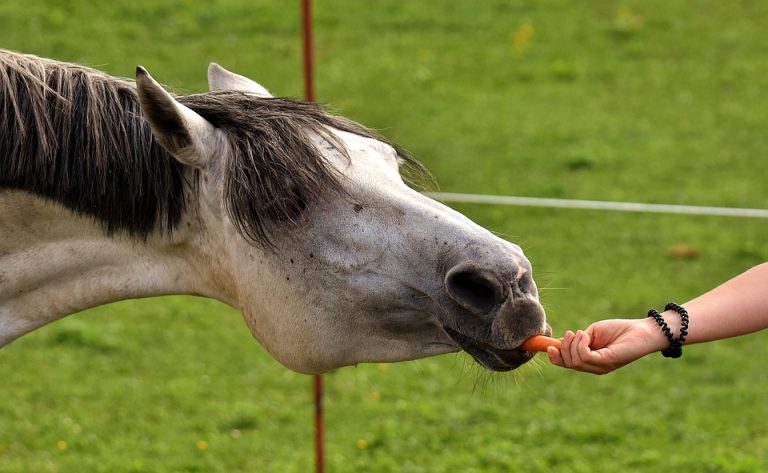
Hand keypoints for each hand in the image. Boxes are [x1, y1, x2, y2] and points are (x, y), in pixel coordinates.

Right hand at [547, 318, 665, 373]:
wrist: (642, 331)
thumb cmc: (619, 330)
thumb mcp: (592, 333)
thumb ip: (578, 340)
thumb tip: (561, 342)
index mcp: (590, 361)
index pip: (566, 365)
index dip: (555, 357)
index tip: (550, 345)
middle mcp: (594, 367)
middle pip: (567, 363)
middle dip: (563, 347)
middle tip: (570, 333)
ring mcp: (600, 366)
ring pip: (574, 360)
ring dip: (572, 343)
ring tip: (581, 332)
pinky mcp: (606, 361)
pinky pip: (584, 356)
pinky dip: (580, 343)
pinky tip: (586, 334)